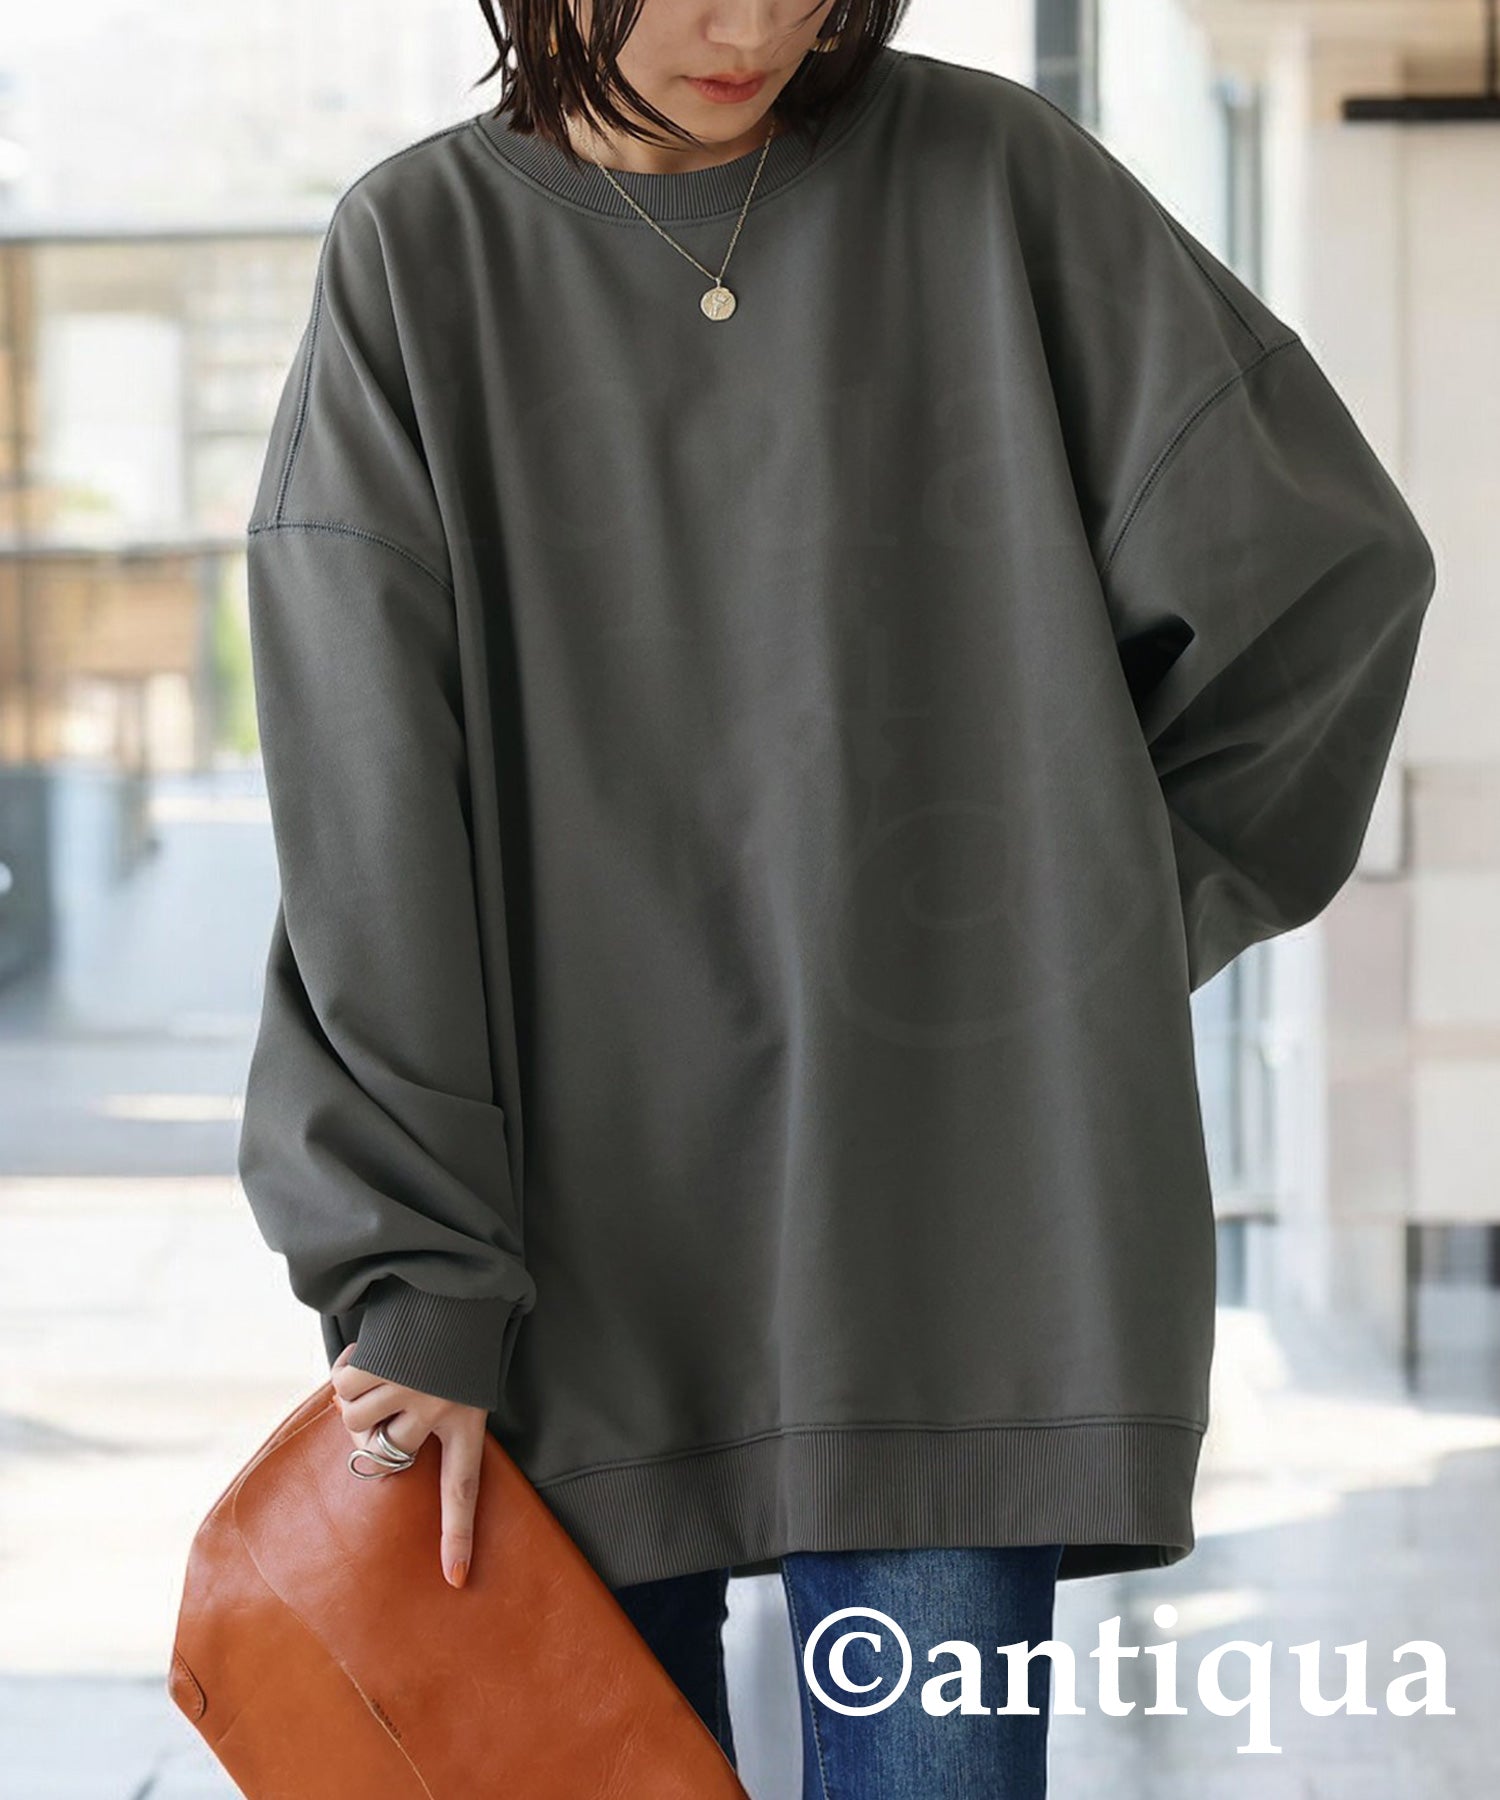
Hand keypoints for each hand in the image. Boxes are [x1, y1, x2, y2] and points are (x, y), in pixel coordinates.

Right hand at [329, 1341, 487, 1588]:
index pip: (464, 1490)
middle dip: (371, 1433)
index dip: (459, 1535)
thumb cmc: (458, 1339)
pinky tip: (368, 1352)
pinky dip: (344, 1371)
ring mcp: (412, 1387)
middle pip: (385, 1454)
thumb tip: (376, 1460)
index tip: (455, 1580)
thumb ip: (436, 1420)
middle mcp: (441, 1411)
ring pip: (355, 1420)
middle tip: (383, 1403)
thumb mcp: (464, 1383)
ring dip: (355, 1396)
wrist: (458, 1280)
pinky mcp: (386, 1362)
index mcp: (469, 1422)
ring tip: (378, 1371)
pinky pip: (343, 1386)